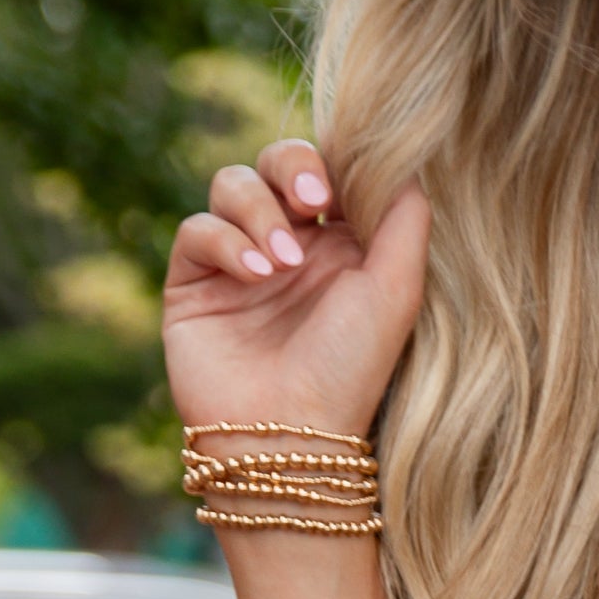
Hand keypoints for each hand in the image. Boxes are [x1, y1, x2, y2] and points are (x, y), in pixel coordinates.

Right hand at [162, 136, 431, 441]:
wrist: (290, 441)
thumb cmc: (351, 372)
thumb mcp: (396, 290)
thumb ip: (405, 218)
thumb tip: (402, 157)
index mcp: (339, 249)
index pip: (326, 169)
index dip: (329, 160)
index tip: (339, 186)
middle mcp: (289, 251)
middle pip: (275, 162)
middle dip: (290, 164)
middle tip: (312, 195)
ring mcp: (238, 266)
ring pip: (231, 184)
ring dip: (258, 210)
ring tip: (281, 263)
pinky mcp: (193, 285)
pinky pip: (198, 229)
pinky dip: (225, 241)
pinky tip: (255, 275)